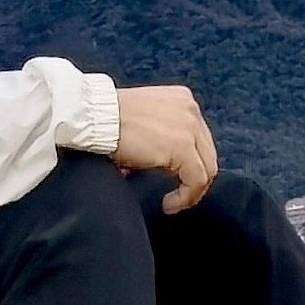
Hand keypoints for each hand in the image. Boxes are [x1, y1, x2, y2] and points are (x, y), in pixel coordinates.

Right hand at [112, 85, 217, 213]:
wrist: (96, 117)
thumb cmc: (109, 121)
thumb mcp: (145, 121)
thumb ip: (163, 136)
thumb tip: (165, 166)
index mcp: (182, 100)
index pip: (199, 138)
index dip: (191, 164)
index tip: (176, 181)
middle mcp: (191, 110)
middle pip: (207, 154)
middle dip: (194, 179)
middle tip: (178, 196)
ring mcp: (189, 126)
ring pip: (207, 169)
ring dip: (191, 191)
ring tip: (172, 202)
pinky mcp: (182, 146)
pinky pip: (196, 180)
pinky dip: (186, 197)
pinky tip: (168, 204)